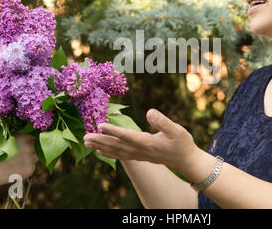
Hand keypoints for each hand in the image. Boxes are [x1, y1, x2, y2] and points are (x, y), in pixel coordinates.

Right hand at [0, 134, 37, 189]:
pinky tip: (14, 168)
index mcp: (23, 136)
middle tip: (18, 152)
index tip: (24, 142)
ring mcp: (30, 159)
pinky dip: (26, 166)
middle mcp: (29, 147)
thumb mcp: (4, 138)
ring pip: (35, 156)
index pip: (34, 135)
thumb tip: (29, 133)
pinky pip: (32, 165)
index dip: (29, 139)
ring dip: (29, 157)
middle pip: (36, 146)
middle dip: (31, 148)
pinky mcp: (30, 170)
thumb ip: (18, 137)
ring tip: (14, 160)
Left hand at [84, 109, 199, 171]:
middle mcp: (140, 151)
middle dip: (100, 140)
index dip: (113, 131)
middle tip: (84, 137)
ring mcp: (139, 155)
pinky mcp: (139, 156)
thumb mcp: (177, 130)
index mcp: (148, 143)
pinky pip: (120, 155)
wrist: (186, 160)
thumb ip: (163, 121)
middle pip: (117, 145)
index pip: (127, 136)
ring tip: (86, 142)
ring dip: (100, 146)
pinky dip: (109, 153)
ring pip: (116, 151)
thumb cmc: (183, 144)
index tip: (100, 125)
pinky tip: (99, 151)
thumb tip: (150, 111)